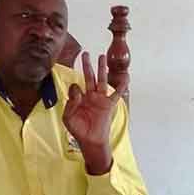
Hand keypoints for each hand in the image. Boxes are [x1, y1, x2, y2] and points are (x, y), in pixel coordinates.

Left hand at [63, 52, 128, 174]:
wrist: (91, 141)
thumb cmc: (79, 130)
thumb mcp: (68, 118)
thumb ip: (70, 103)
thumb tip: (76, 88)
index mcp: (79, 99)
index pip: (76, 87)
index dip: (74, 89)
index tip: (76, 95)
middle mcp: (90, 96)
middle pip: (88, 77)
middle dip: (87, 65)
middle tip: (85, 53)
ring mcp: (100, 99)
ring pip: (101, 80)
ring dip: (101, 68)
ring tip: (101, 56)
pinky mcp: (108, 104)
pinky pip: (116, 93)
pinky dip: (121, 86)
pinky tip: (125, 77)